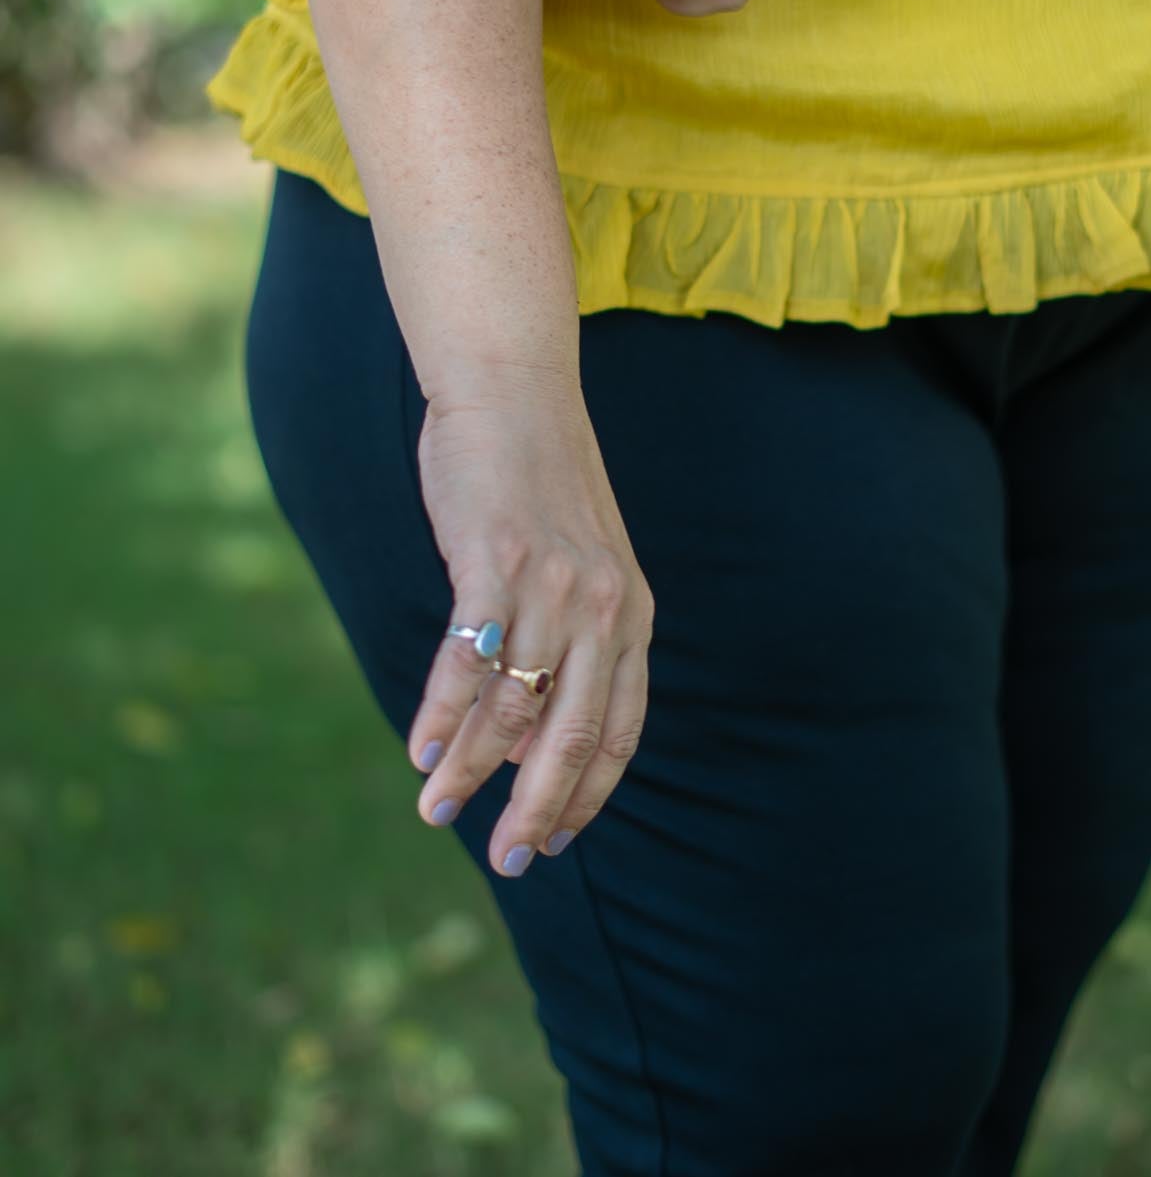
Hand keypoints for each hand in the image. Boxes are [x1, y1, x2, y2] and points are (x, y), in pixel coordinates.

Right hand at [406, 365, 654, 878]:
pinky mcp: (494, 562)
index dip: (589, 793)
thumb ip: (572, 638)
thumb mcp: (582, 562)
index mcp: (629, 612)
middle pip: (573, 735)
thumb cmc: (537, 484)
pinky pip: (468, 662)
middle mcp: (600, 606)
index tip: (558, 842)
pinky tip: (419, 748)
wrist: (511, 392)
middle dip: (538, 810)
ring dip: (468, 769)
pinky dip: (441, 715)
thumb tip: (527, 736)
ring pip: (511, 708)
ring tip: (436, 808)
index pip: (619, 728)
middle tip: (508, 860)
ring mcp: (549, 584)